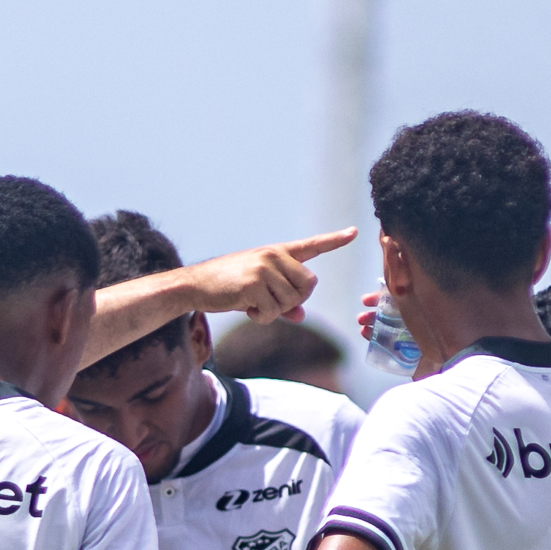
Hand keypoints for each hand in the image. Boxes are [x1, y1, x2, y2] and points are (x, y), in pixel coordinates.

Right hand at [185, 228, 352, 321]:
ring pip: (292, 301)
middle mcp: (274, 255)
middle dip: (294, 302)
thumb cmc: (228, 287)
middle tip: (271, 303)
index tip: (354, 232)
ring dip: (274, 312)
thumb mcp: (258, 291)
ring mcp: (264, 267)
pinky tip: (246, 308)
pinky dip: (262, 317)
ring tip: (253, 304)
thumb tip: (300, 316)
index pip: (311, 245)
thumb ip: (282, 301)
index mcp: (277, 252)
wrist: (196, 285)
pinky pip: (273, 311)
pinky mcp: (254, 283)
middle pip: (309, 285)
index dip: (334, 240)